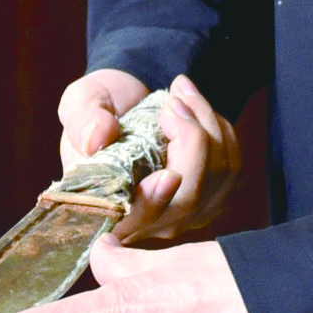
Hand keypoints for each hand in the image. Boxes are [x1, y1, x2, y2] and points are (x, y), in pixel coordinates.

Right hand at [56, 70, 242, 245]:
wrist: (129, 102)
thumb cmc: (100, 108)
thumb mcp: (79, 104)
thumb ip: (84, 120)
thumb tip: (97, 138)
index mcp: (108, 205)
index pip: (135, 219)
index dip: (154, 203)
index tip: (168, 175)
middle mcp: (148, 221)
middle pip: (187, 199)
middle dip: (191, 141)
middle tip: (174, 100)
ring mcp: (184, 212)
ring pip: (217, 179)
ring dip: (206, 124)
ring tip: (182, 91)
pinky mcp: (212, 196)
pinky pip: (232, 167)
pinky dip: (221, 130)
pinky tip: (198, 109)